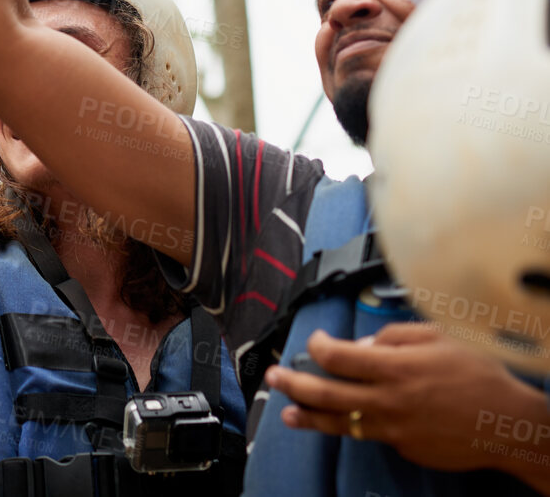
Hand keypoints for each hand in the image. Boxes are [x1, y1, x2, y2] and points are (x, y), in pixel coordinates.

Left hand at [267, 324, 549, 477]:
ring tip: (287, 413)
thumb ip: (395, 336)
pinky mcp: (404, 447)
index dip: (317, 345)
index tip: (315, 340)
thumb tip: (362, 344)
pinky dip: (359, 424)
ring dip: (309, 417)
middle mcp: (389, 400)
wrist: (509, 425)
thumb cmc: (479, 374)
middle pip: (326, 393)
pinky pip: (373, 433)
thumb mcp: (440, 337)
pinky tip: (350, 418)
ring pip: (340, 423)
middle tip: (274, 377)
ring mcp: (394, 428)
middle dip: (293, 384)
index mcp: (395, 367)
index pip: (336, 356)